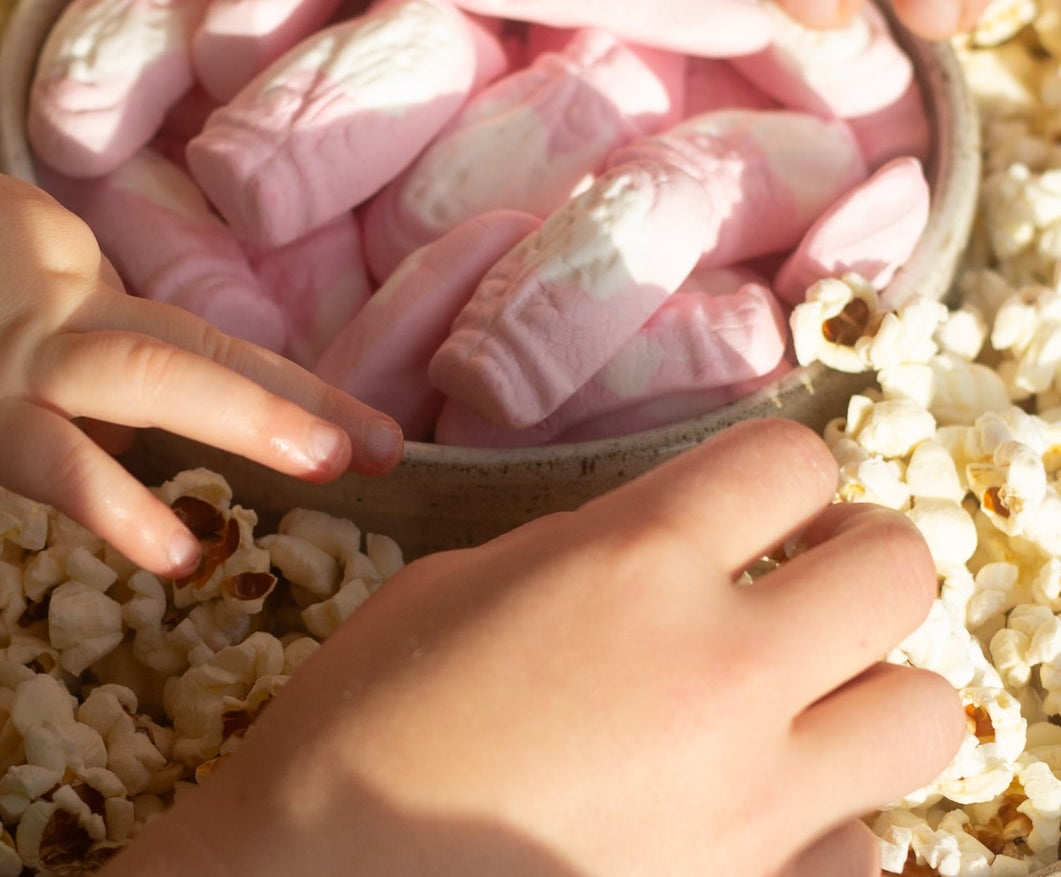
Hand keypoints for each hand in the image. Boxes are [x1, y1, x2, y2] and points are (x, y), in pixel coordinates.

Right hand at [0, 154, 403, 578]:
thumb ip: (31, 301)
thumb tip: (77, 376)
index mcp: (67, 262)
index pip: (157, 326)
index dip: (223, 381)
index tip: (279, 416)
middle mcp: (66, 296)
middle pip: (201, 342)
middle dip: (298, 394)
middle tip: (385, 438)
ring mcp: (27, 352)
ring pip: (158, 373)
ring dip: (257, 417)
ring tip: (344, 459)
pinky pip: (55, 460)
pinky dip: (116, 507)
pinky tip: (178, 554)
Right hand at [118, 420, 962, 876]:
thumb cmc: (369, 710)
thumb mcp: (466, 579)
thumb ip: (592, 550)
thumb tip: (670, 550)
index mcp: (634, 560)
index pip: (791, 458)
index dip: (782, 465)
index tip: (761, 495)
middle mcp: (722, 669)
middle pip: (900, 570)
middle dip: (861, 555)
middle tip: (805, 574)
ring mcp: (754, 800)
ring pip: (927, 715)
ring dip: (870, 685)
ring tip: (798, 692)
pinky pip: (862, 842)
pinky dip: (823, 814)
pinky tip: (750, 805)